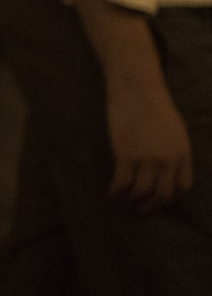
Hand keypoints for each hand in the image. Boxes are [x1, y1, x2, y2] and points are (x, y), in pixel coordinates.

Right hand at [107, 75, 193, 208]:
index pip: (183, 186)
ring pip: (142, 191)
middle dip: (152, 204)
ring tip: (124, 200)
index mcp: (182, 153)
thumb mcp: (175, 128)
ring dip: (133, 200)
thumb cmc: (153, 103)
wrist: (136, 88)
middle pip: (163, 193)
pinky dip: (117, 191)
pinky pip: (122, 182)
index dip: (171, 196)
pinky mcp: (125, 154)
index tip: (160, 198)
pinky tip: (112, 191)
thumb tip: (167, 165)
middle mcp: (167, 160)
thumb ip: (173, 149)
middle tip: (142, 207)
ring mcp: (146, 158)